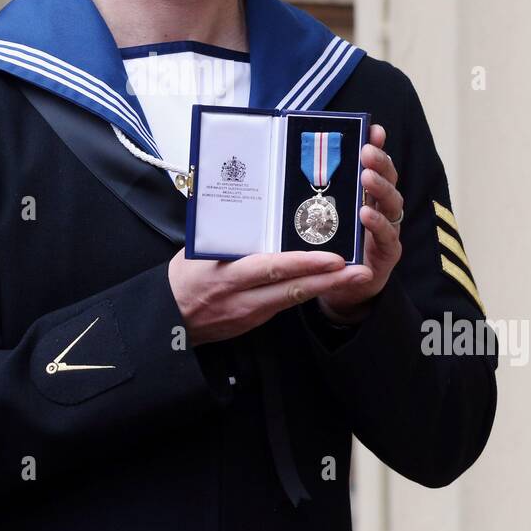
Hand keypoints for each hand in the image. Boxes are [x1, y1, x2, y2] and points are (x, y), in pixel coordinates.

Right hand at [168, 247, 371, 345]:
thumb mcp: (197, 253)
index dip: (305, 264)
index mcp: (228, 276)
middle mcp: (244, 297)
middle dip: (331, 281)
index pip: (272, 269)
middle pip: (294, 289)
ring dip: (326, 287)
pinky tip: (327, 283)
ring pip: (295, 299)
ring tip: (356, 276)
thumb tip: (252, 211)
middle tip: (362, 271)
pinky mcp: (254, 320)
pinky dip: (307, 292)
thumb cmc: (181, 279)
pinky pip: (284, 303)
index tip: (333, 258)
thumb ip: (227, 235)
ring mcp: (251, 312)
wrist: (168, 320)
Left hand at [314, 122, 403, 322]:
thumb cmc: (331, 247)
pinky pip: (387, 236)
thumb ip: (318, 193)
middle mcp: (381, 209)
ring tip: (366, 176)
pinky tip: (366, 213)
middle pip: (388, 180)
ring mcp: (387, 231)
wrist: (341, 289)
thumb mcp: (323, 215)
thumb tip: (296, 162)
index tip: (374, 128)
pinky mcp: (387, 254)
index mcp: (367, 195)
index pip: (375, 165)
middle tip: (367, 150)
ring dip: (380, 188)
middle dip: (380, 162)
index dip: (378, 145)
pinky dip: (377, 223)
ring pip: (392, 204)